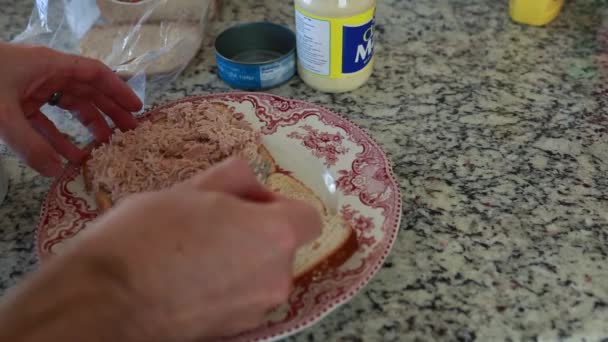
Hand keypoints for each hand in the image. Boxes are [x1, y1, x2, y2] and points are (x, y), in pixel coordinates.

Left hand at [0, 42, 141, 176]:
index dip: (118, 90)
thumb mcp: (3, 115)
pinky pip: (44, 121)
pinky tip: (65, 157)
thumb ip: (30, 145)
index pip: (95, 74)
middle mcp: (44, 74)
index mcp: (49, 66)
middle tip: (129, 133)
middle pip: (86, 91)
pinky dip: (55, 137)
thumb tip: (57, 172)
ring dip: (85, 126)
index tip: (137, 110)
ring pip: (67, 106)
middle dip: (108, 111)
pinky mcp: (14, 102)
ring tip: (104, 147)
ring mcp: (29, 88)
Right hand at [63, 158, 321, 339]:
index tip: (248, 204)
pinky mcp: (235, 332)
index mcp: (274, 236)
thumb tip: (254, 184)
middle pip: (282, 247)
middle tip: (211, 225)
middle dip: (256, 232)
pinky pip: (242, 299)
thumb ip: (236, 178)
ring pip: (261, 274)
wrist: (105, 299)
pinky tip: (190, 280)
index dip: (281, 206)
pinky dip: (227, 287)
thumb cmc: (147, 235)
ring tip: (194, 254)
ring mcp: (256, 311)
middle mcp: (276, 279)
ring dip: (240, 261)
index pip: (308, 218)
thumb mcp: (191, 188)